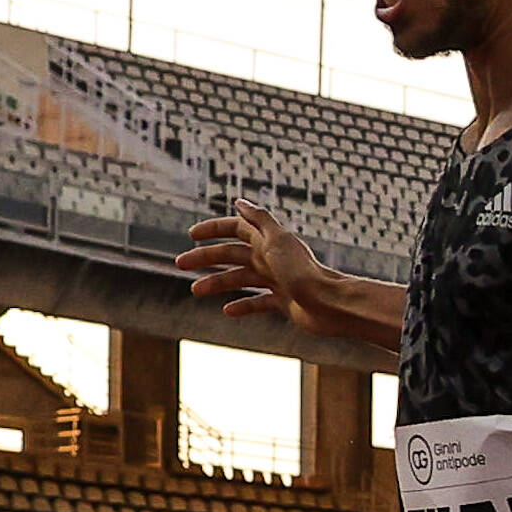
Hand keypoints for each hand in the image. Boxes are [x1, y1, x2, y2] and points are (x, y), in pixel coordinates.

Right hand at [182, 203, 354, 336]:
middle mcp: (272, 258)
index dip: (214, 229)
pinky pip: (259, 302)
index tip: (191, 235)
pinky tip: (228, 311)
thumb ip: (260, 220)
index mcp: (269, 241)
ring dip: (217, 283)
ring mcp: (278, 280)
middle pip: (233, 254)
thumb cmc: (304, 272)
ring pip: (241, 278)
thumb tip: (240, 201)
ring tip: (195, 291)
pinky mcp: (284, 302)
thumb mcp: (278, 241)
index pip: (236, 229)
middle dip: (206, 257)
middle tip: (179, 264)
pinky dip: (243, 305)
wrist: (331, 305)